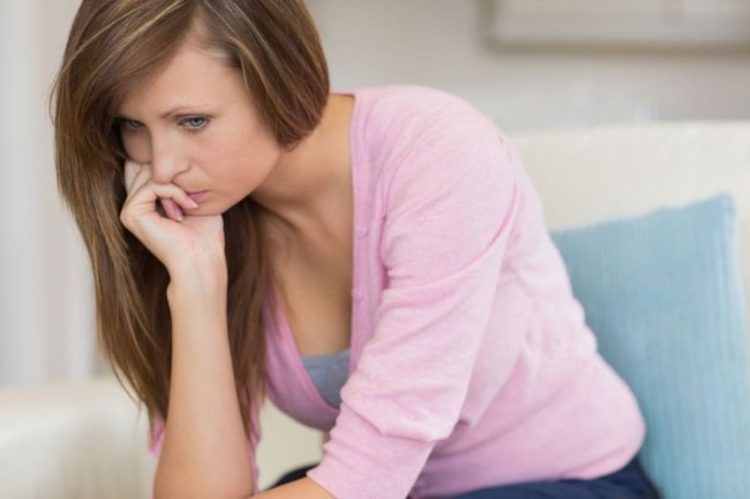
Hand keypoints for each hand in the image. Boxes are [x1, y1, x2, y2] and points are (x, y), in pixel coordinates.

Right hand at [120, 159, 225, 281]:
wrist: (202, 258)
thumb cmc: (205, 233)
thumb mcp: (195, 197)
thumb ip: (181, 179)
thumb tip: (174, 156)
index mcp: (146, 202)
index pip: (150, 167)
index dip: (169, 167)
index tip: (193, 184)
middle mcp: (133, 205)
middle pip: (148, 166)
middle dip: (174, 175)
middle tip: (193, 197)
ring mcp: (129, 209)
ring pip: (151, 174)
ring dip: (178, 186)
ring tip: (191, 206)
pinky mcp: (130, 213)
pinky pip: (152, 185)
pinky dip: (175, 192)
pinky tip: (187, 208)